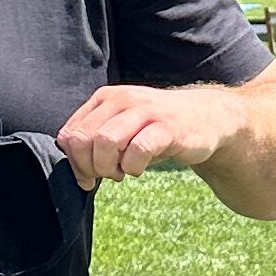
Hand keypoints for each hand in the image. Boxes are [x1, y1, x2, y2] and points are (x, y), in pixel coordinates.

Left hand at [60, 81, 249, 188]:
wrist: (206, 118)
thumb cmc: (157, 129)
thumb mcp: (121, 129)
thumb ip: (95, 143)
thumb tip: (77, 172)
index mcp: (105, 98)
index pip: (70, 134)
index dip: (74, 163)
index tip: (89, 177)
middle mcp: (122, 99)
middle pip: (83, 140)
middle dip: (90, 167)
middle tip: (108, 175)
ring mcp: (145, 111)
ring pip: (105, 142)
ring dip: (109, 168)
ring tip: (122, 172)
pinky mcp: (166, 127)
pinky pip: (137, 151)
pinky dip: (133, 167)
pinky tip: (139, 168)